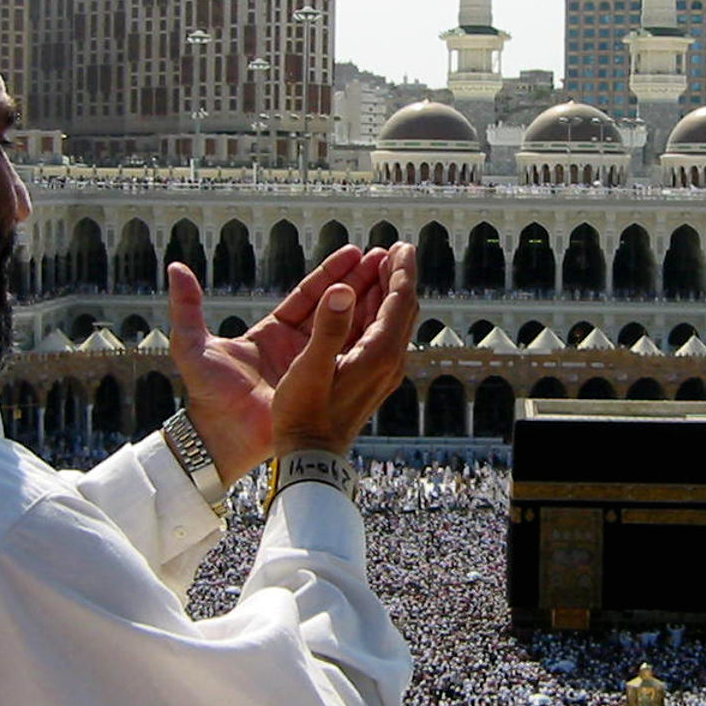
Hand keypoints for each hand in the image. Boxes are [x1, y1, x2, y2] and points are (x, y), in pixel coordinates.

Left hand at [165, 244, 404, 482]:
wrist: (222, 442)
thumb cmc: (206, 397)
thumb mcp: (192, 346)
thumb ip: (186, 307)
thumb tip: (175, 267)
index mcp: (271, 333)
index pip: (307, 296)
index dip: (331, 273)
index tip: (355, 252)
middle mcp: (296, 348)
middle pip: (334, 306)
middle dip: (360, 281)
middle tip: (385, 256)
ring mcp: (313, 368)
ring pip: (349, 329)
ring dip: (372, 304)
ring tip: (396, 277)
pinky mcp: (324, 388)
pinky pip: (352, 358)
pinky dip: (371, 338)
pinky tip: (392, 320)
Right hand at [270, 242, 418, 456]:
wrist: (310, 458)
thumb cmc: (303, 416)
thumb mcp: (309, 370)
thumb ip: (328, 327)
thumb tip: (345, 289)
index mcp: (379, 355)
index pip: (400, 302)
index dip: (401, 271)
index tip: (400, 247)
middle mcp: (388, 362)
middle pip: (401, 309)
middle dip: (397, 277)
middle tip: (392, 250)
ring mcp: (382, 372)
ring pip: (392, 322)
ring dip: (386, 292)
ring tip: (379, 267)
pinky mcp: (371, 379)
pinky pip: (381, 336)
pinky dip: (376, 312)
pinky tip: (362, 304)